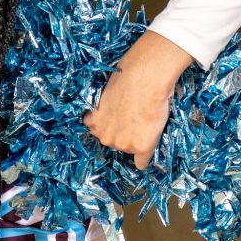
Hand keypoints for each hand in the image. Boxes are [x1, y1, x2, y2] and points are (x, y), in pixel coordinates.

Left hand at [82, 28, 191, 168]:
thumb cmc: (126, 78)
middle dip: (123, 133)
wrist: (145, 79)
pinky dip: (144, 159)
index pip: (100, 132)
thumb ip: (106, 110)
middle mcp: (105, 137)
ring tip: (146, 122)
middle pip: (115, 143)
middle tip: (135, 119)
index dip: (111, 125)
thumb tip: (115, 111)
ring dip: (136, 141)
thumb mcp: (106, 95)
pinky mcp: (141, 147)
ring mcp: (123, 144)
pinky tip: (147, 153)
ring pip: (129, 149)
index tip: (119, 121)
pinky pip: (141, 162)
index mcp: (93, 123)